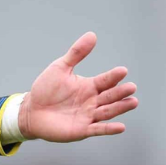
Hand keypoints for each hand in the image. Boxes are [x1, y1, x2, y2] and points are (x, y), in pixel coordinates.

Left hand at [19, 32, 138, 141]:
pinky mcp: (82, 130)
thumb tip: (92, 35)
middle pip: (109, 96)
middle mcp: (92, 101)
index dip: (113, 76)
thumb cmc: (46, 89)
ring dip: (120, 108)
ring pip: (108, 112)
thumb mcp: (60, 68)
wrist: (31, 110)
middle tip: (131, 87)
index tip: (122, 70)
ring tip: (133, 102)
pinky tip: (121, 126)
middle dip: (120, 92)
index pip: (105, 80)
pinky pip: (98, 129)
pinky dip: (109, 129)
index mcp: (89, 86)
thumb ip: (76, 53)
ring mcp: (88, 116)